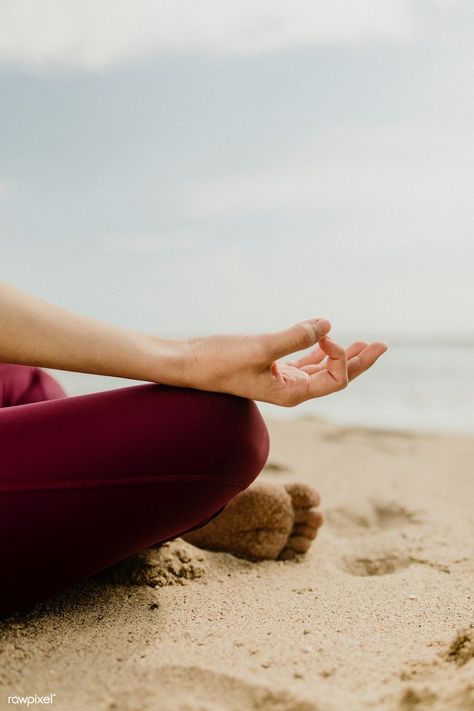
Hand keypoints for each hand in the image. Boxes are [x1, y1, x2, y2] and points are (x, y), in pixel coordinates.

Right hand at [181, 318, 386, 405]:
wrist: (189, 364)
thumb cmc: (219, 361)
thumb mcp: (259, 348)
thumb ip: (293, 337)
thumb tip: (326, 325)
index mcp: (291, 394)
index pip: (334, 381)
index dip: (340, 357)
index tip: (325, 333)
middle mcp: (291, 390)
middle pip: (335, 378)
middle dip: (359, 361)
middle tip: (382, 345)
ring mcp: (282, 379)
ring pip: (321, 369)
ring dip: (343, 355)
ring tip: (365, 343)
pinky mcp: (272, 367)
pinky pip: (304, 361)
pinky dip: (319, 349)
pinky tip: (328, 338)